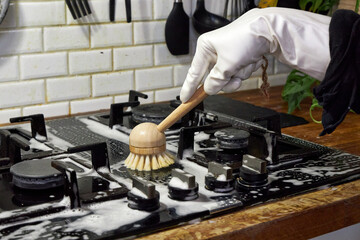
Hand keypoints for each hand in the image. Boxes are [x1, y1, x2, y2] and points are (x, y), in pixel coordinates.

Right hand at [180, 7, 330, 101]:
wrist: (270, 29)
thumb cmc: (245, 39)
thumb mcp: (226, 65)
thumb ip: (215, 81)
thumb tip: (209, 90)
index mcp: (206, 48)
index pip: (194, 73)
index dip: (189, 88)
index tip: (184, 99)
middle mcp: (215, 51)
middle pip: (215, 78)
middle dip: (227, 80)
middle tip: (234, 78)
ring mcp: (229, 54)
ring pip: (229, 77)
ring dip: (240, 74)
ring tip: (246, 63)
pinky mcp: (241, 57)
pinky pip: (240, 72)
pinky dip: (247, 69)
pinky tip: (252, 59)